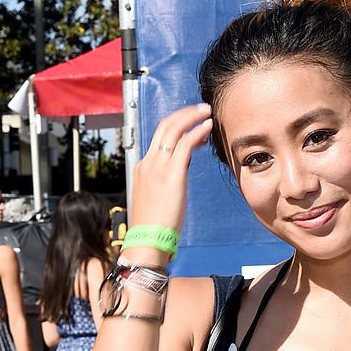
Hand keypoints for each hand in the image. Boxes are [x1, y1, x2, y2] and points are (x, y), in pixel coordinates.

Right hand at [130, 104, 213, 234]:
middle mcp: (148, 162)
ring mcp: (158, 167)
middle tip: (201, 109)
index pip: (160, 138)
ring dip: (191, 117)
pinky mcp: (171, 174)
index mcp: (143, 167)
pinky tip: (208, 127)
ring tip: (207, 112)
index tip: (192, 126)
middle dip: (183, 114)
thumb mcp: (157, 198)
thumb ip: (168, 179)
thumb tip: (183, 168)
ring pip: (174, 130)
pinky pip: (184, 144)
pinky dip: (196, 132)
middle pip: (164, 127)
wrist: (147, 241)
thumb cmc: (154, 227)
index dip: (177, 127)